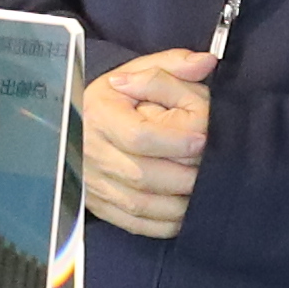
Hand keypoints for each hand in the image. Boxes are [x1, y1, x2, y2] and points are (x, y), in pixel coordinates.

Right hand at [76, 48, 214, 241]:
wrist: (76, 122)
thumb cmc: (117, 96)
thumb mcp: (138, 71)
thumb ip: (173, 65)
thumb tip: (206, 62)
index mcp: (99, 114)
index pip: (139, 137)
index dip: (175, 143)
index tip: (202, 141)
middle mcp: (90, 151)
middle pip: (142, 175)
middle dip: (184, 177)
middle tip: (211, 171)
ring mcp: (92, 183)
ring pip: (140, 205)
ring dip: (178, 204)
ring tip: (203, 192)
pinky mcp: (98, 205)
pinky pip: (134, 224)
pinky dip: (164, 224)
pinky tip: (185, 213)